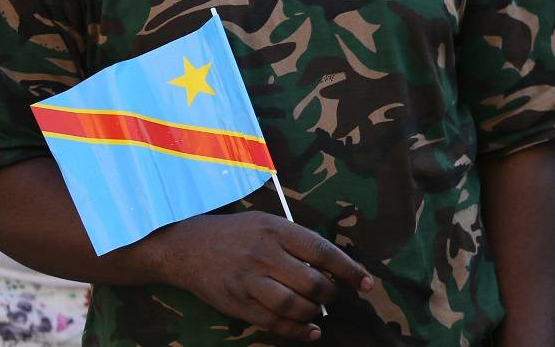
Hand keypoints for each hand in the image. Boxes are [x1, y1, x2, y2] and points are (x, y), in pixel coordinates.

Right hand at [137, 211, 371, 341]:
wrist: (187, 247)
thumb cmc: (237, 233)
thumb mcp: (269, 223)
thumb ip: (298, 241)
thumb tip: (332, 265)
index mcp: (278, 230)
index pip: (323, 252)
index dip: (349, 270)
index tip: (367, 283)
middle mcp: (265, 255)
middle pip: (311, 282)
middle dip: (331, 294)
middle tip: (334, 295)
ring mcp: (249, 281)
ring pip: (293, 304)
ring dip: (314, 312)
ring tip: (319, 311)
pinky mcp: (237, 303)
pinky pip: (272, 322)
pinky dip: (296, 330)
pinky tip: (310, 332)